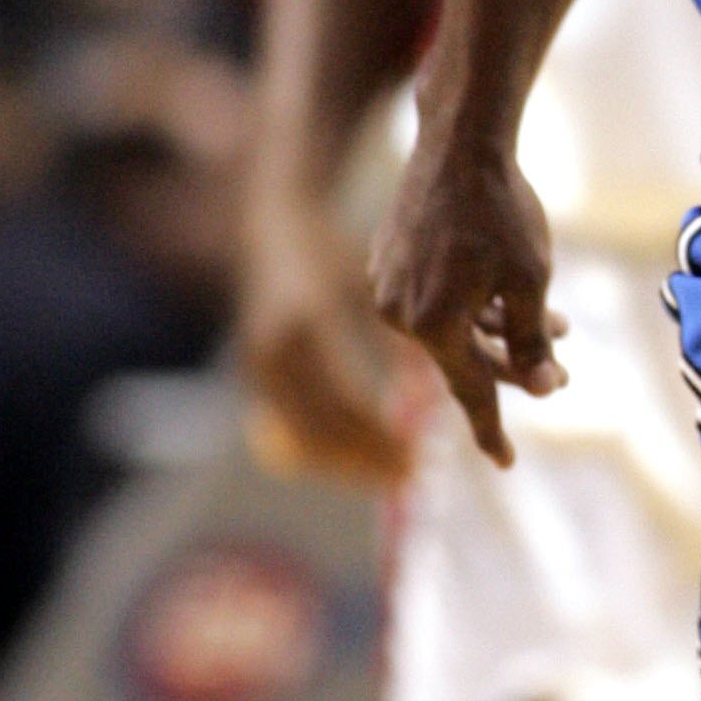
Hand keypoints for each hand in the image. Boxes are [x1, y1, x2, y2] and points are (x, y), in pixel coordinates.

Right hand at [241, 203, 412, 488]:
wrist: (277, 220)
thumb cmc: (340, 247)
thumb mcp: (376, 285)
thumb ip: (407, 338)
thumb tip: (446, 394)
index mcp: (309, 326)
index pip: (348, 406)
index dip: (384, 441)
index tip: (422, 462)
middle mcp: (275, 349)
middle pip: (321, 431)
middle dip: (366, 461)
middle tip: (410, 481)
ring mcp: (257, 362)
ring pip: (302, 437)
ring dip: (346, 462)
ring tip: (392, 475)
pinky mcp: (254, 371)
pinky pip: (288, 427)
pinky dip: (325, 447)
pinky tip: (361, 455)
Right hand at [369, 128, 563, 467]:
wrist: (460, 142)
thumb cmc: (503, 211)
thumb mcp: (531, 282)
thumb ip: (532, 342)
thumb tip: (543, 390)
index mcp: (432, 325)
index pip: (470, 393)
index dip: (494, 429)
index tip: (507, 462)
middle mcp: (398, 312)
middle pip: (463, 359)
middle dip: (515, 367)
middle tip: (561, 373)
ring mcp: (387, 285)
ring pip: (452, 327)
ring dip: (499, 331)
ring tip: (555, 321)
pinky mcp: (387, 259)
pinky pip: (433, 299)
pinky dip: (472, 303)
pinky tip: (506, 290)